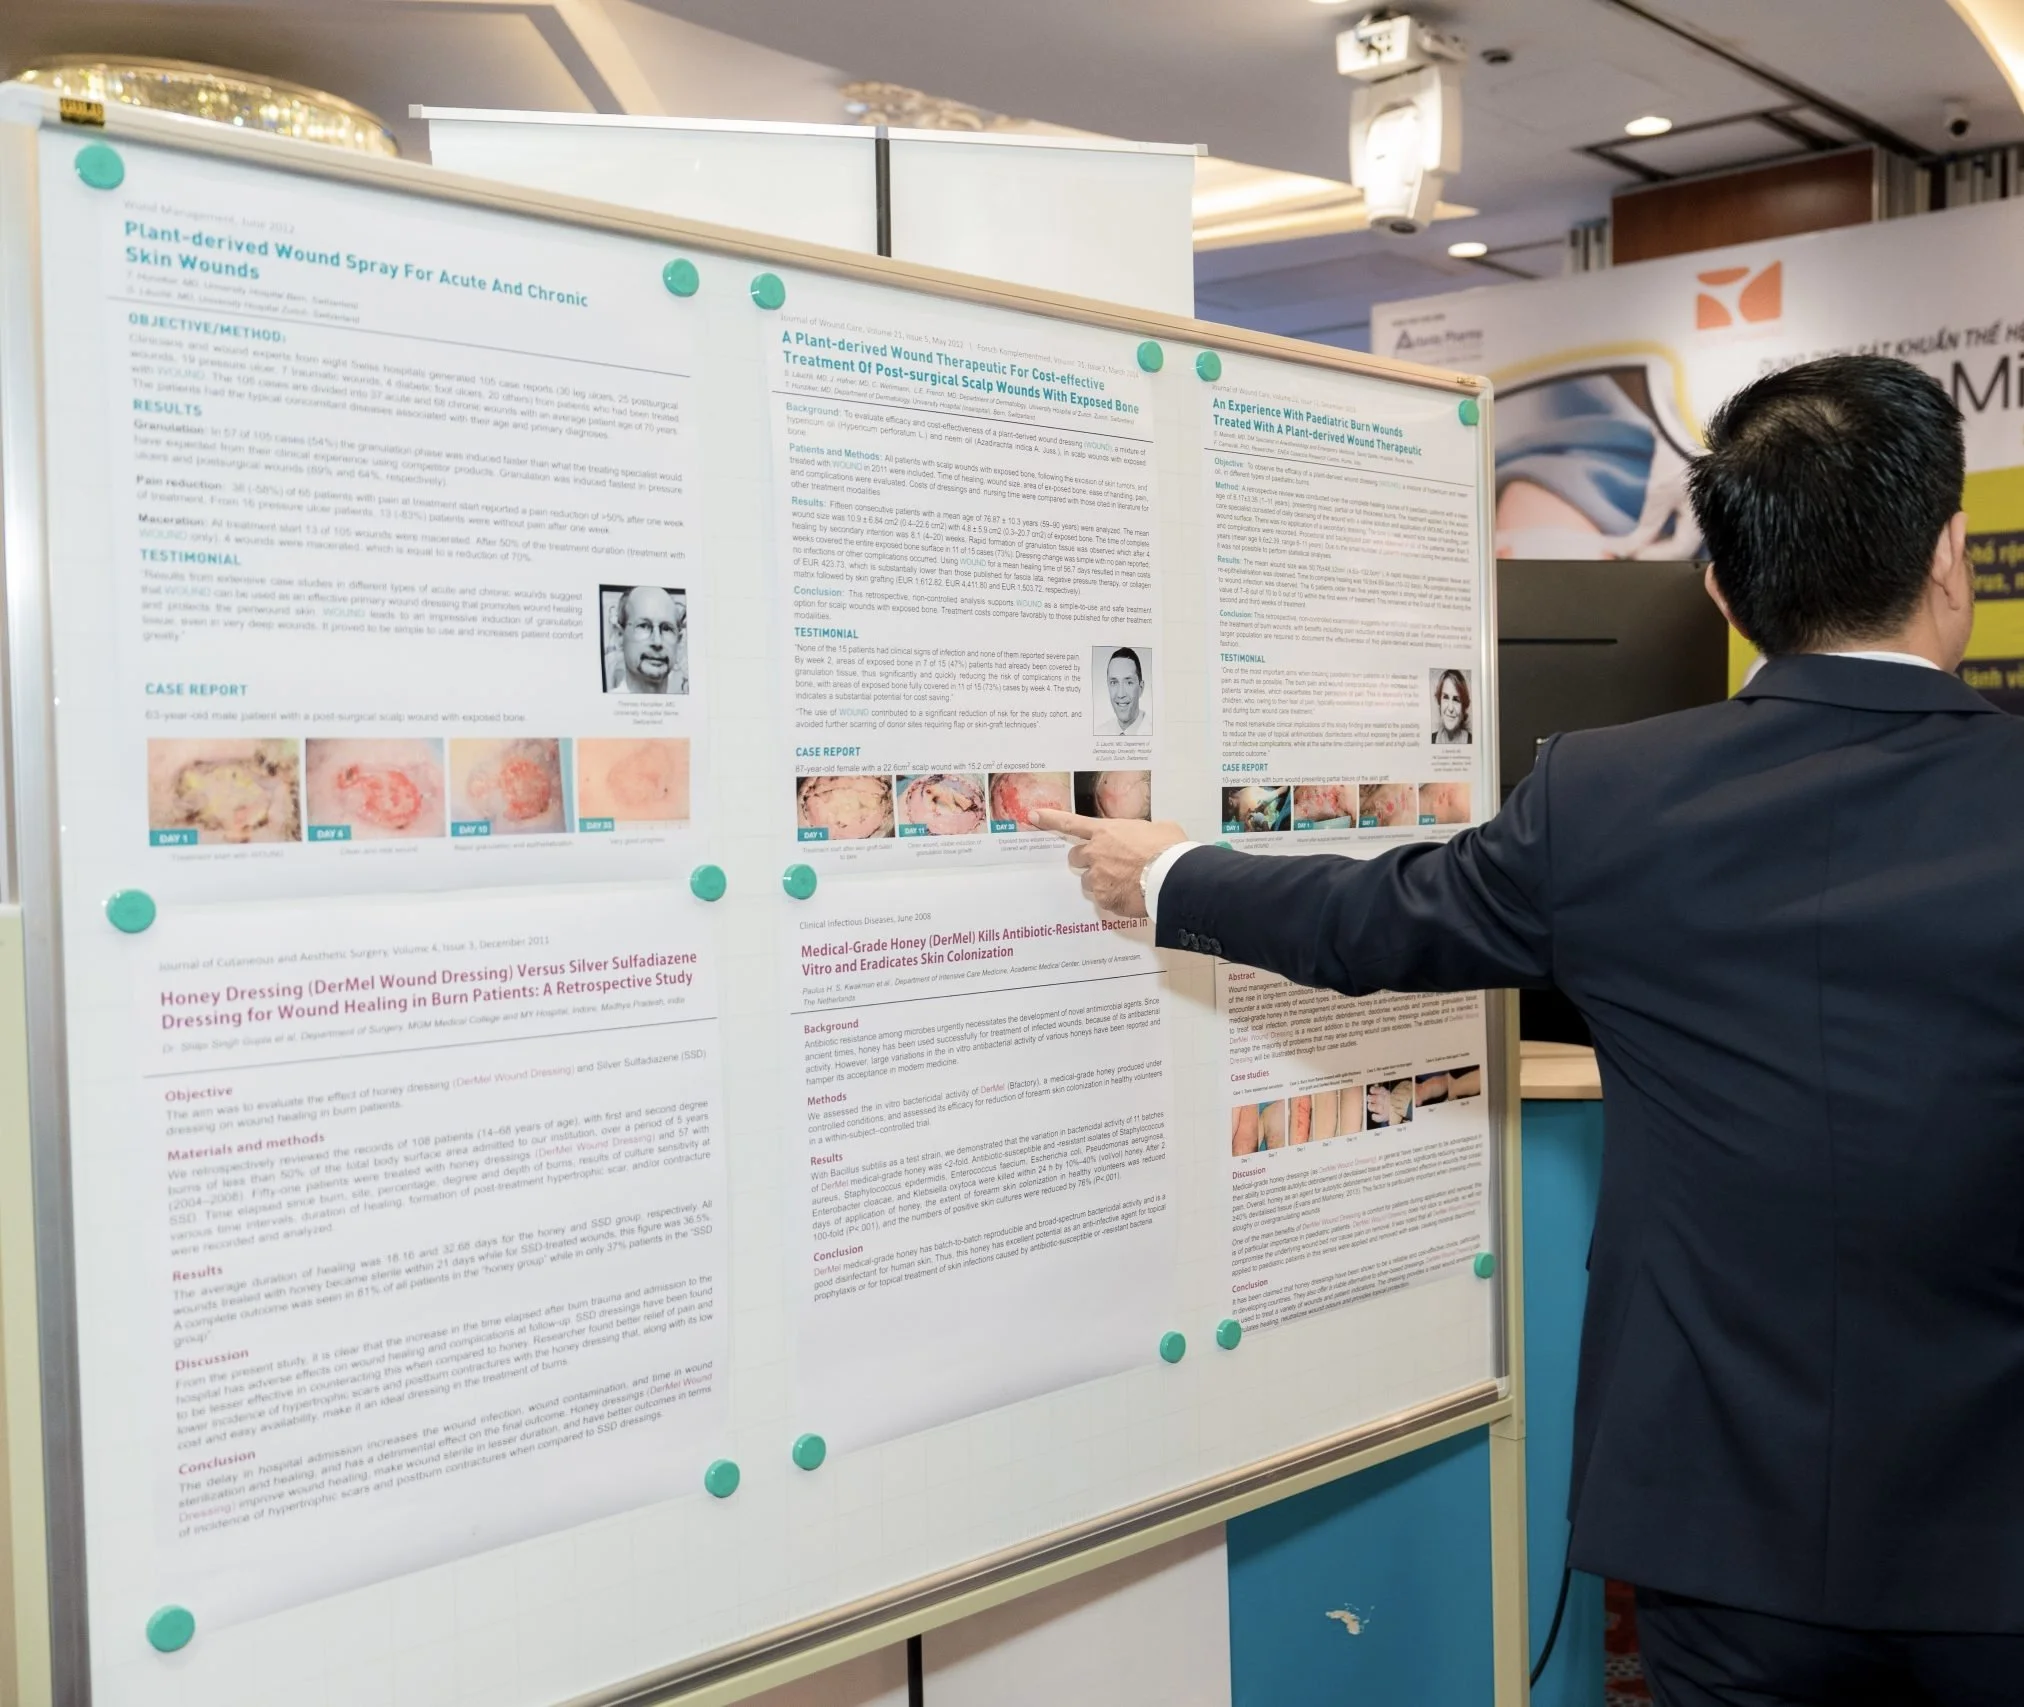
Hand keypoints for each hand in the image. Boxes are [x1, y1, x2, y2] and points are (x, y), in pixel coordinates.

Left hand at [1031, 810, 1185, 918]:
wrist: (1172, 877)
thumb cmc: (1169, 849)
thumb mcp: (1158, 828)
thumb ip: (1142, 832)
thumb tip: (1149, 837)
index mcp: (1106, 831)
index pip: (1071, 822)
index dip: (1051, 819)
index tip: (1033, 816)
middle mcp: (1095, 853)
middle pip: (1076, 857)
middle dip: (1087, 860)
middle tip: (1106, 864)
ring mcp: (1097, 878)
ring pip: (1088, 881)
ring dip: (1100, 881)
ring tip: (1124, 883)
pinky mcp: (1104, 899)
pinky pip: (1103, 899)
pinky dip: (1114, 898)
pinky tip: (1131, 896)